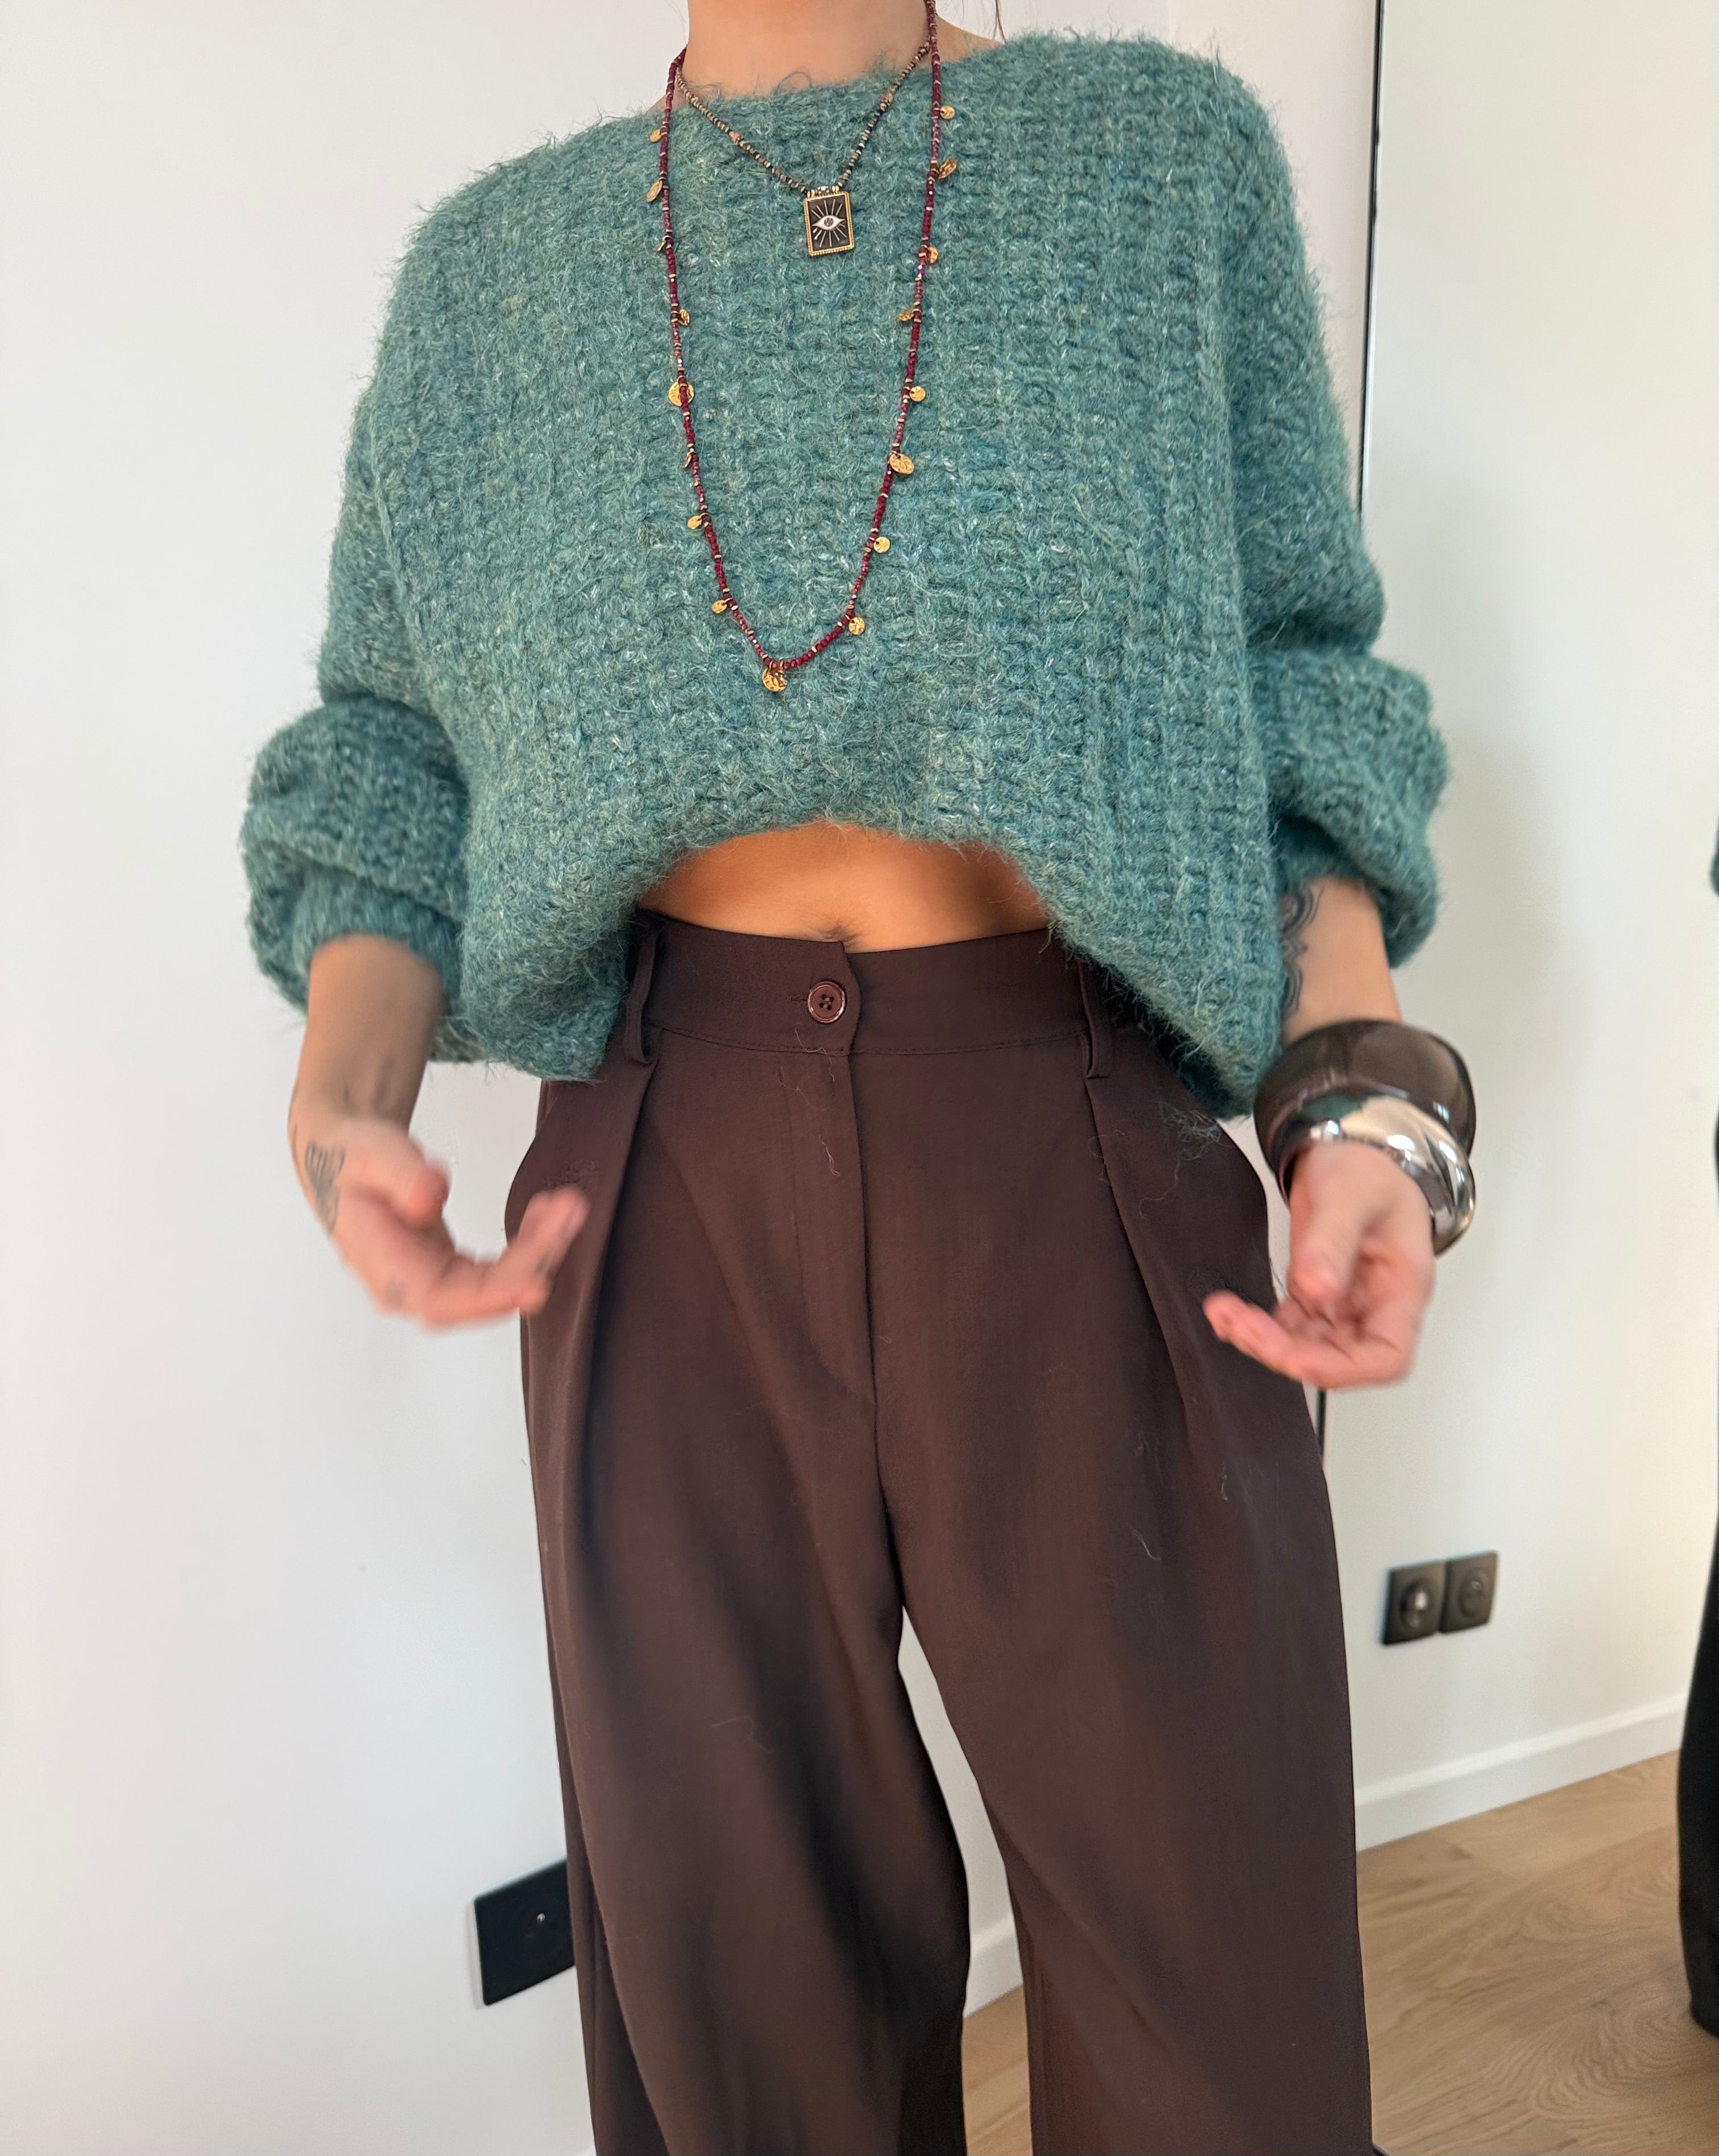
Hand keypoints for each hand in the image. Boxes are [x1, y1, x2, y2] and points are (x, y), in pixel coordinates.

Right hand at [288, 1090, 587, 1329]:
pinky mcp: (450, 1269)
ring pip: (496, 1287)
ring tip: (569, 1208)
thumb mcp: (371, 1153)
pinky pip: (498, 1271)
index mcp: (385, 1272)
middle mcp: (409, 1289)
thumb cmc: (353, 1155)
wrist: (342, 1154)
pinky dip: (528, 1247)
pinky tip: (549, 1216)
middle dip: (532, 1263)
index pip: (445, 1298)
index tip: (540, 1276)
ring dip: (539, 1254)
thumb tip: (429, 1199)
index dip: (494, 1293)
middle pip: (480, 1297)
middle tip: (570, 1215)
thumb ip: (401, 1175)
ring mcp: (432, 1281)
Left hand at [1202, 1140, 1434, 1388]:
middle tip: (1241, 1326)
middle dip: (1288, 1354)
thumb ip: (1333, 1240)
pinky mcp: (1317, 1296)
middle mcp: (1376, 1307)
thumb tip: (1317, 1291)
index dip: (1342, 1369)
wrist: (1353, 1153)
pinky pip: (1289, 1327)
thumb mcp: (1350, 1194)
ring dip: (1264, 1341)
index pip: (1387, 1358)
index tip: (1293, 1356)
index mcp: (1402, 1290)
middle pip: (1340, 1360)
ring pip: (1308, 1347)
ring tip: (1224, 1314)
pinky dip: (1259, 1326)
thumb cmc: (1368, 1171)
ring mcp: (1346, 1304)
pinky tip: (1229, 1313)